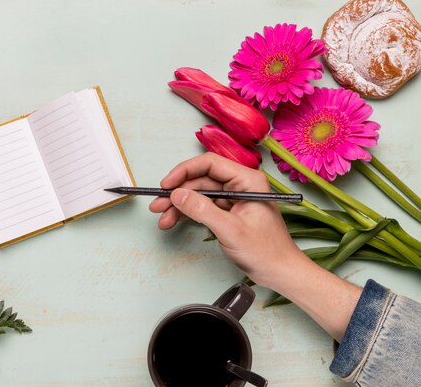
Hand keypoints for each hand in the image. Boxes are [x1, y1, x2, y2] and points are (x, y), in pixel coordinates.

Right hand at [149, 153, 361, 340]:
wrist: (280, 273)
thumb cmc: (266, 251)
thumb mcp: (230, 230)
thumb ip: (202, 210)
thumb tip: (177, 194)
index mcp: (247, 180)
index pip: (209, 164)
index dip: (184, 171)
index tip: (166, 185)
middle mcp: (240, 185)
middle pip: (200, 180)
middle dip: (178, 192)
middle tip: (158, 205)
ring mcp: (233, 198)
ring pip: (199, 194)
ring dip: (179, 205)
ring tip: (162, 218)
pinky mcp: (228, 212)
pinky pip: (203, 207)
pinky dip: (187, 214)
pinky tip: (173, 221)